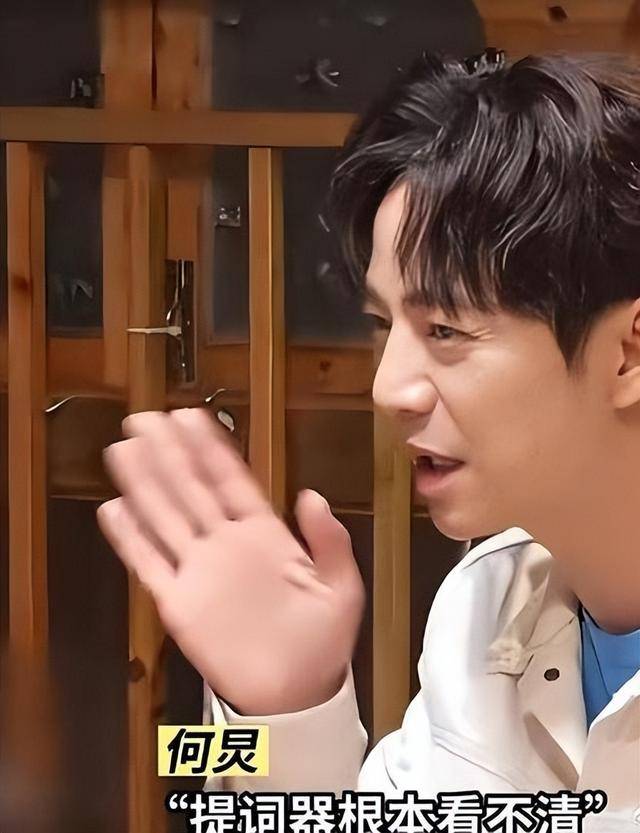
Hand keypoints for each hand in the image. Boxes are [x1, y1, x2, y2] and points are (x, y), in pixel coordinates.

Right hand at [97, 408, 365, 714]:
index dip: (210, 448)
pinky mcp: (179, 603)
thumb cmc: (322, 641)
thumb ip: (328, 540)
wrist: (296, 695)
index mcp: (264, 535)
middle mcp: (226, 545)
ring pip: (166, 517)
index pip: (231, 481)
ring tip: (125, 449)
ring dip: (144, 484)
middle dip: (169, 453)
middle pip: (191, 489)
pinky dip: (130, 538)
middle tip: (146, 418)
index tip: (191, 417)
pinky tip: (114, 510)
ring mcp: (200, 571)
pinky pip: (150, 564)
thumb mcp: (341, 587)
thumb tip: (311, 495)